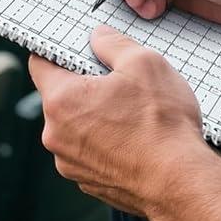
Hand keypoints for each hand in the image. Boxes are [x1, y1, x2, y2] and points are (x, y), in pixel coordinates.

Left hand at [29, 26, 204, 214]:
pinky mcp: (89, 183)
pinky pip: (91, 152)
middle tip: (120, 81)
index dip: (58, 50)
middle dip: (86, 86)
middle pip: (61, 97)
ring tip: (134, 113)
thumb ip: (114, 44)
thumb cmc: (162, 124)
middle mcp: (56, 136)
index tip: (76, 48)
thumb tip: (99, 37)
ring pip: (77, 127)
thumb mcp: (144, 62)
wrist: (180, 182)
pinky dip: (107, 142)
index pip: (40, 64)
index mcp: (62, 101)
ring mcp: (71, 164)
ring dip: (97, 116)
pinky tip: (136, 138)